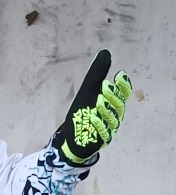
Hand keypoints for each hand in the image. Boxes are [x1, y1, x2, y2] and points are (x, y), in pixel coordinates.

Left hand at [51, 50, 131, 165]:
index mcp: (113, 103)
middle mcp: (114, 116)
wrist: (71, 138)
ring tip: (98, 100)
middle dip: (112, 95)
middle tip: (104, 86)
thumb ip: (96, 75)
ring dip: (106, 109)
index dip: (123, 85)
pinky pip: (104, 133)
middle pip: (118, 105)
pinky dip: (99, 125)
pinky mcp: (101, 141)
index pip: (123, 93)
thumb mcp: (87, 91)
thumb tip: (105, 52)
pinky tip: (93, 117)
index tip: (119, 75)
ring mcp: (109, 129)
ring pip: (112, 119)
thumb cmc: (83, 113)